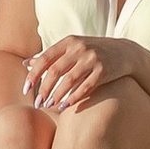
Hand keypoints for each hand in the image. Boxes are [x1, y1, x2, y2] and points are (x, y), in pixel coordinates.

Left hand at [20, 33, 136, 118]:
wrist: (124, 52)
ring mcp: (92, 59)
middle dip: (43, 89)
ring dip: (56, 95)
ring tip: (48, 106)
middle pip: (55, 71)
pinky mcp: (103, 71)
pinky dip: (73, 98)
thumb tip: (26, 63)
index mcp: (69, 42)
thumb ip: (50, 55)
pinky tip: (64, 106)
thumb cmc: (92, 51)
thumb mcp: (72, 48)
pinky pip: (85, 87)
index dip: (33, 75)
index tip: (25, 89)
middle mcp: (79, 48)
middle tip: (37, 103)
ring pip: (69, 80)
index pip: (45, 59)